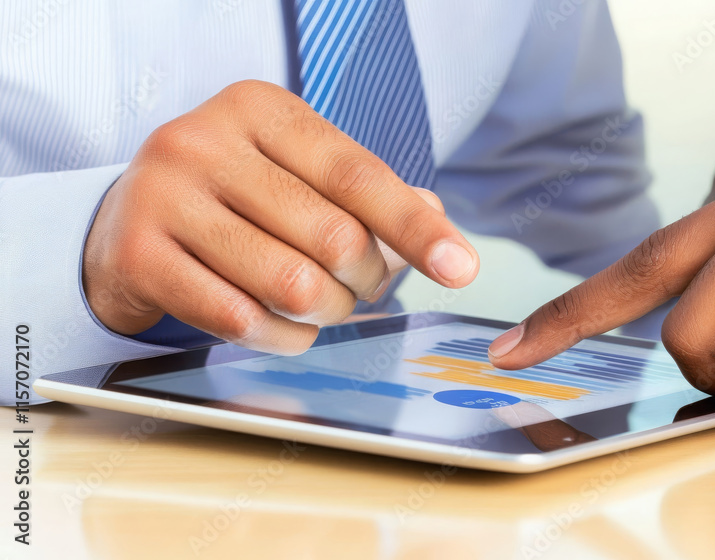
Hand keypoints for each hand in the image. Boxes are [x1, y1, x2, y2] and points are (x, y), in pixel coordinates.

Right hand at [84, 80, 478, 353]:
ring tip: (323, 305)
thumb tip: (440, 226)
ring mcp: (164, 196)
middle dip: (367, 280)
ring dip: (328, 312)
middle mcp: (205, 141)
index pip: (358, 175)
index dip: (416, 228)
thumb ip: (369, 195)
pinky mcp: (138, 256)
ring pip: (291, 284)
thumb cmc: (235, 198)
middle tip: (363, 286)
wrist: (124, 223)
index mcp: (258, 110)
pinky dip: (283, 338)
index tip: (461, 269)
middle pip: (332, 236)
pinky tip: (288, 328)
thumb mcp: (297, 174)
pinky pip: (239, 319)